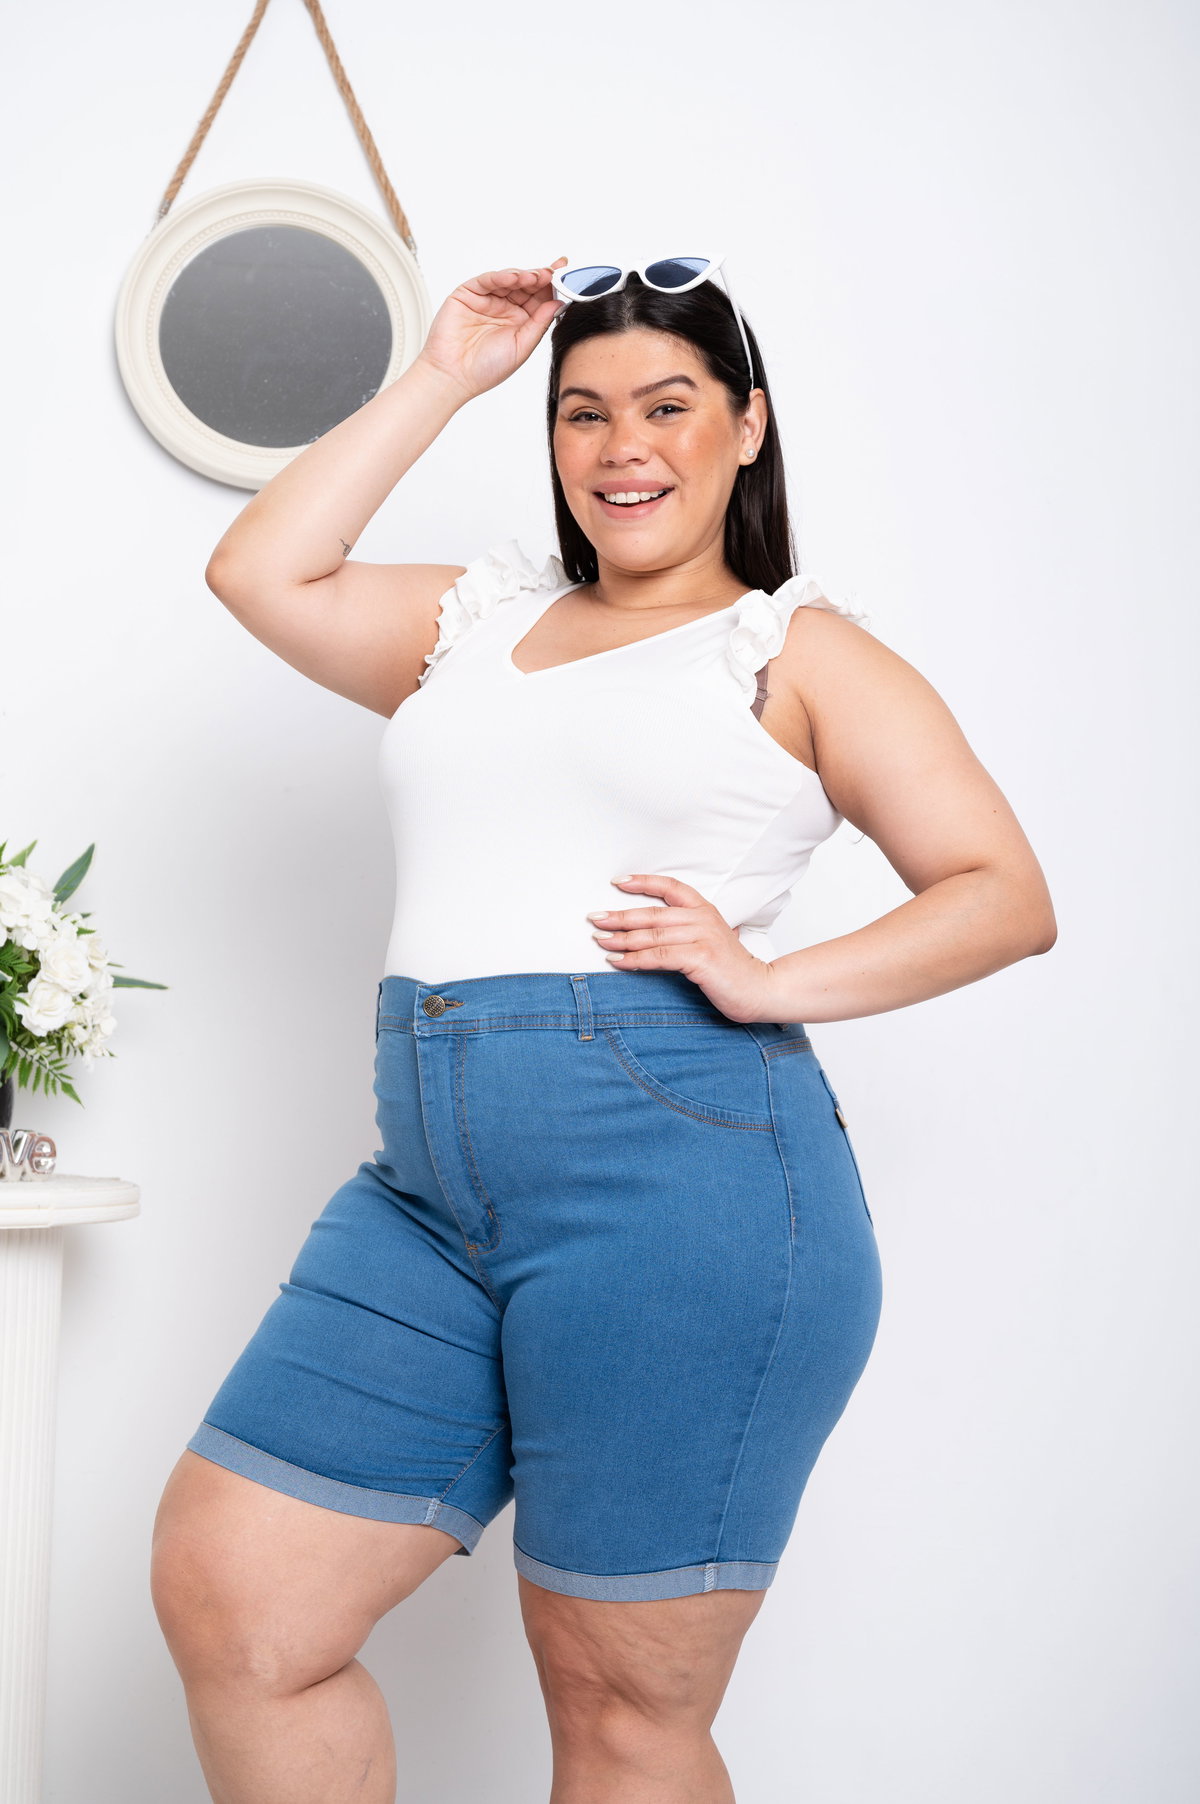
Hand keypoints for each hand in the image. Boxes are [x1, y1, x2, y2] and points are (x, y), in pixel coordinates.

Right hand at [417, 259, 569, 402]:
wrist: (454, 376)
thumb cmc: (486, 369)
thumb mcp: (522, 346)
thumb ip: (540, 323)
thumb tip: (559, 303)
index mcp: (520, 321)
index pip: (539, 298)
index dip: (553, 286)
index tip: (566, 275)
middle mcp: (505, 308)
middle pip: (526, 285)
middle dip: (541, 277)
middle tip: (553, 273)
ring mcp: (487, 299)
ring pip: (509, 279)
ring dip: (524, 275)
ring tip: (536, 277)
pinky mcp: (468, 293)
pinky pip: (487, 280)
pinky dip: (501, 277)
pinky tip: (514, 278)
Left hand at [586, 874, 781, 1023]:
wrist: (760, 989)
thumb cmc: (732, 968)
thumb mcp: (709, 940)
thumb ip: (687, 930)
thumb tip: (648, 931)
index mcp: (704, 909)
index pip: (670, 886)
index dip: (643, 882)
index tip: (617, 882)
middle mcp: (702, 918)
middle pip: (653, 913)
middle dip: (619, 916)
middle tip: (595, 918)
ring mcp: (702, 937)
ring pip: (652, 935)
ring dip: (621, 939)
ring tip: (600, 941)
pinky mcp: (700, 958)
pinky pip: (658, 957)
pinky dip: (634, 960)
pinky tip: (618, 962)